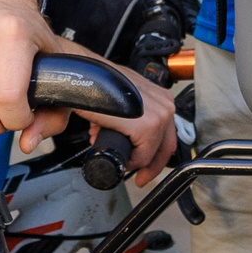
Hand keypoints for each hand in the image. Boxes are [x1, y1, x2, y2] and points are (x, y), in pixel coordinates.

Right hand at [101, 67, 178, 182]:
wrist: (84, 76)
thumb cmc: (99, 82)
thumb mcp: (124, 98)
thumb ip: (132, 114)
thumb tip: (127, 135)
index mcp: (161, 98)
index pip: (167, 135)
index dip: (155, 155)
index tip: (144, 166)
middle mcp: (164, 105)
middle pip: (164, 147)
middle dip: (148, 165)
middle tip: (138, 176)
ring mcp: (158, 115)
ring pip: (150, 153)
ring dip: (132, 159)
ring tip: (112, 151)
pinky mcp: (147, 126)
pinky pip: (141, 156)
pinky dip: (128, 161)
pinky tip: (116, 154)